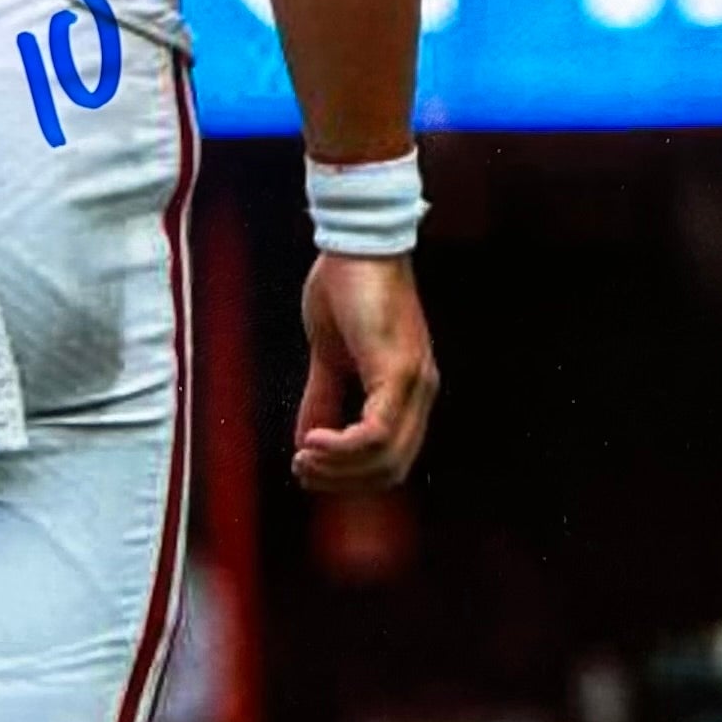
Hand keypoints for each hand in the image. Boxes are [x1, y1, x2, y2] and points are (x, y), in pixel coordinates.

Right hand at [294, 252, 437, 493]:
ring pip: (384, 458)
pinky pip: (375, 434)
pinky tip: (312, 441)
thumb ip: (323, 397)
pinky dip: (342, 449)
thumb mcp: (328, 354)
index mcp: (407, 387)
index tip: (307, 468)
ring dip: (337, 470)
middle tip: (301, 469)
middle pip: (390, 469)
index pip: (390, 458)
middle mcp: (420, 390)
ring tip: (303, 457)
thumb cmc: (345, 286)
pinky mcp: (398, 370)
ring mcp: (414, 381)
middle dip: (341, 481)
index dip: (349, 476)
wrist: (356, 239)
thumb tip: (307, 443)